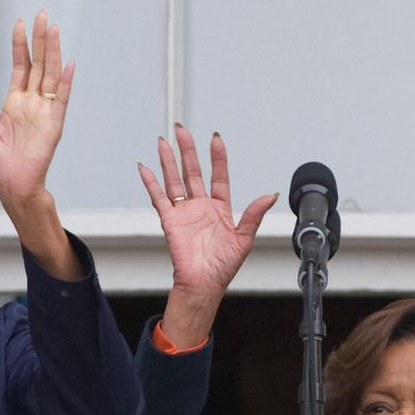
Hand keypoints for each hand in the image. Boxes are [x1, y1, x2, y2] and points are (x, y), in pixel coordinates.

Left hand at [0, 11, 81, 277]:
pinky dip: (65, 81)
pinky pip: (61, 98)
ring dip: (52, 52)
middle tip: (42, 14)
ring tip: (53, 29)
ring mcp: (45, 110)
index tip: (21, 23)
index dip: (20, 45)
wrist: (13, 185)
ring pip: (50, 74)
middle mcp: (32, 102)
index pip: (20, 66)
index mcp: (15, 102)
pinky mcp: (54, 123)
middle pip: (38, 63)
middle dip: (40, 39)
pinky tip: (68, 63)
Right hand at [138, 124, 277, 346]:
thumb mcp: (244, 238)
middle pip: (193, 171)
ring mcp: (184, 212)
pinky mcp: (169, 220)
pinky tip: (145, 167)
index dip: (217, 157)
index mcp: (220, 209)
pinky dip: (150, 183)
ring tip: (163, 142)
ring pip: (174, 180)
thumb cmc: (222, 267)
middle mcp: (200, 207)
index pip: (218, 176)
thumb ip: (254, 214)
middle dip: (187, 150)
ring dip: (168, 161)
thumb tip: (270, 195)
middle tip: (181, 130)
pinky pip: (158, 197)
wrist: (203, 284)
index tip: (215, 138)